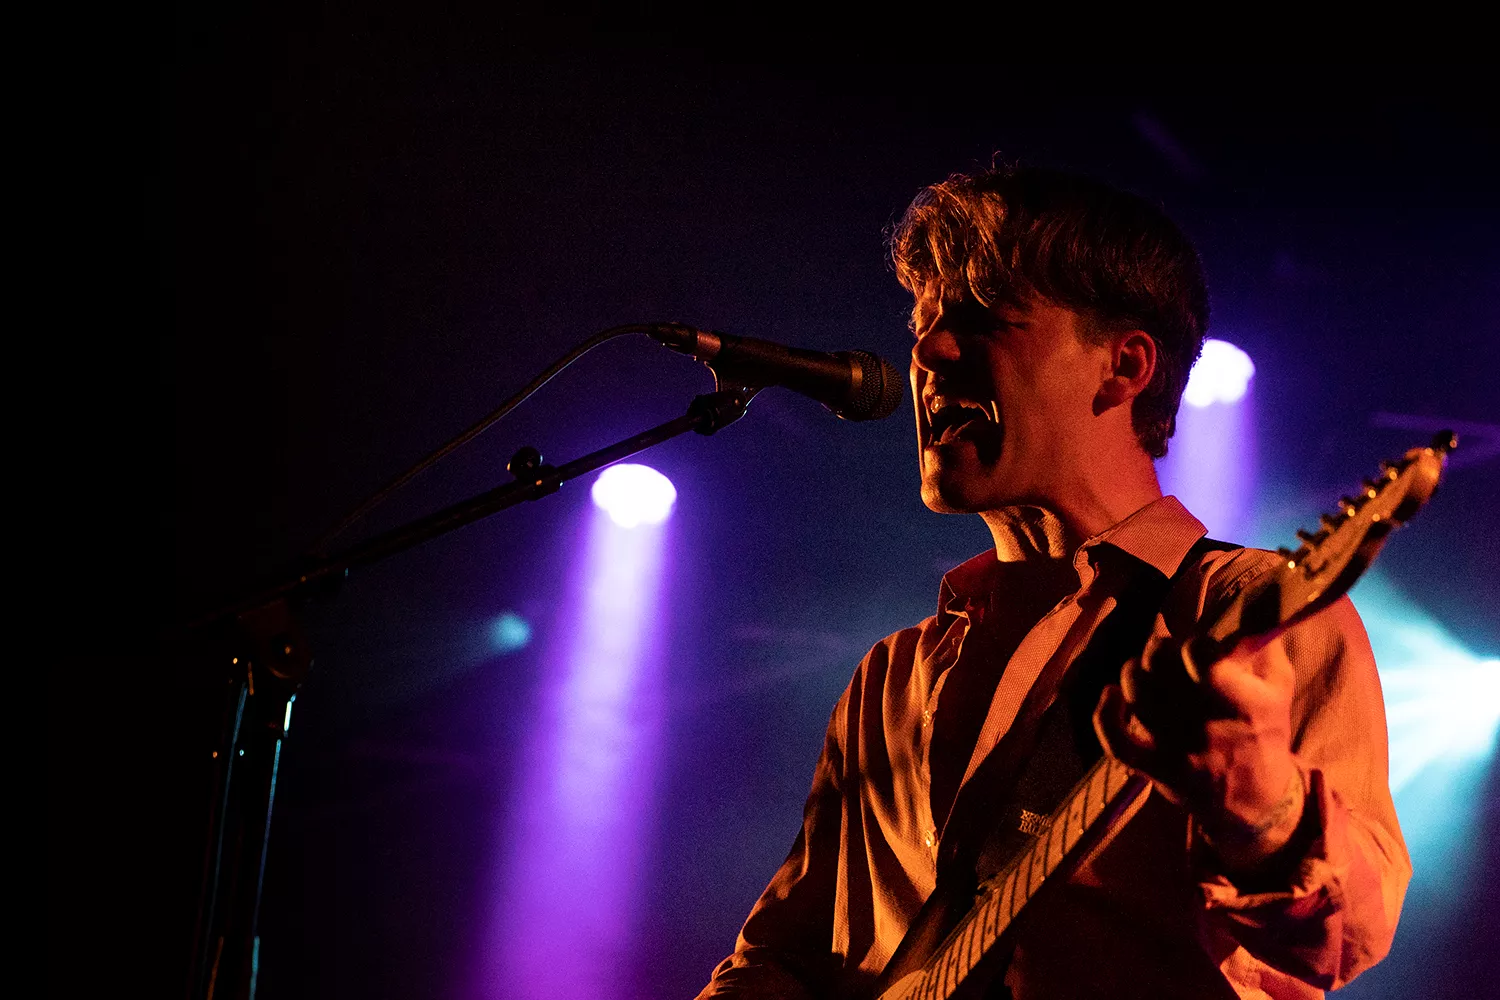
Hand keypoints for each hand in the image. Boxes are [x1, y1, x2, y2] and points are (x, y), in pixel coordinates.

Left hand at [1092, 632, 1305, 869]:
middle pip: (1162, 669)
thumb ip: (1264, 645)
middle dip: (1158, 648)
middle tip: (1165, 650)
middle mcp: (1209, 727)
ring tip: (1143, 667)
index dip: (1193, 643)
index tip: (1195, 644)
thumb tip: (1253, 599)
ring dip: (1133, 672)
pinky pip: (1115, 741)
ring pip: (1137, 695)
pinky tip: (1111, 694)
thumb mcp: (1278, 690)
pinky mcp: (1153, 770)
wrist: (1255, 803)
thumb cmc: (1263, 734)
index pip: (1205, 661)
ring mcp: (1178, 751)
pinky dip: (1105, 714)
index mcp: (1247, 704)